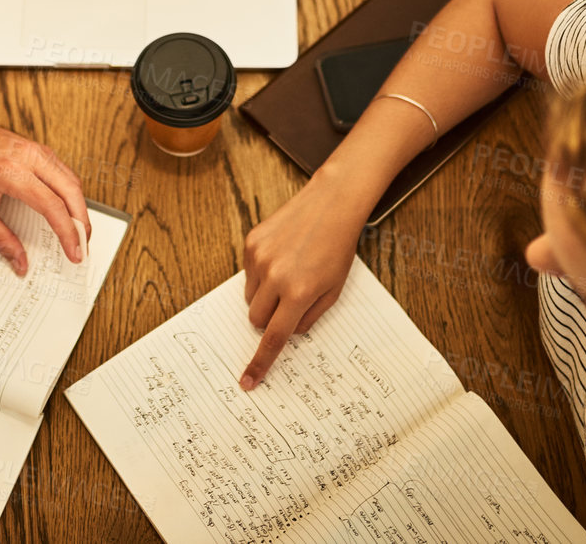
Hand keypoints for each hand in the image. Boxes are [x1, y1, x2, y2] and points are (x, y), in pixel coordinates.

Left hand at [0, 110, 89, 275]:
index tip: (74, 253)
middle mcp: (30, 157)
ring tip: (77, 232)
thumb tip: (19, 261)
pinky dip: (71, 193)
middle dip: (82, 223)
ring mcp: (36, 149)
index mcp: (13, 173)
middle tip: (82, 247)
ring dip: (79, 207)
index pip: (53, 207)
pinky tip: (67, 208)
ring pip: (72, 180)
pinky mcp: (37, 148)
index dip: (68, 234)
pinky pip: (64, 171)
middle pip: (72, 192)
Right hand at [239, 171, 364, 389]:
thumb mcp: (333, 291)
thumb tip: (286, 333)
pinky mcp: (251, 242)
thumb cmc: (337, 250)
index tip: (248, 381)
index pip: (274, 337)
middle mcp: (275, 276)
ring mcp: (260, 258)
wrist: (331, 206)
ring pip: (250, 297)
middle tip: (288, 304)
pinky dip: (261, 273)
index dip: (260, 362)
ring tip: (288, 273)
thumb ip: (308, 318)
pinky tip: (282, 256)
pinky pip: (248, 273)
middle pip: (256, 319)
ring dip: (265, 295)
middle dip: (268, 320)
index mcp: (299, 293)